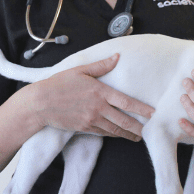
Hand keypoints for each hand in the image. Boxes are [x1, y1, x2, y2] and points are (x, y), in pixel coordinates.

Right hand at [30, 54, 154, 141]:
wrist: (40, 103)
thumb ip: (101, 65)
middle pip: (124, 120)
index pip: (126, 102)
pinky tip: (120, 135)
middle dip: (139, 127)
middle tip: (151, 131)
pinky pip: (103, 132)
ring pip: (115, 130)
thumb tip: (117, 56)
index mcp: (100, 91)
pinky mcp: (84, 128)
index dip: (142, 109)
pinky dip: (114, 134)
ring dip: (128, 134)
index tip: (153, 114)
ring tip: (138, 137)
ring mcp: (91, 120)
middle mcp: (98, 107)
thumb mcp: (80, 70)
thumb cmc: (59, 83)